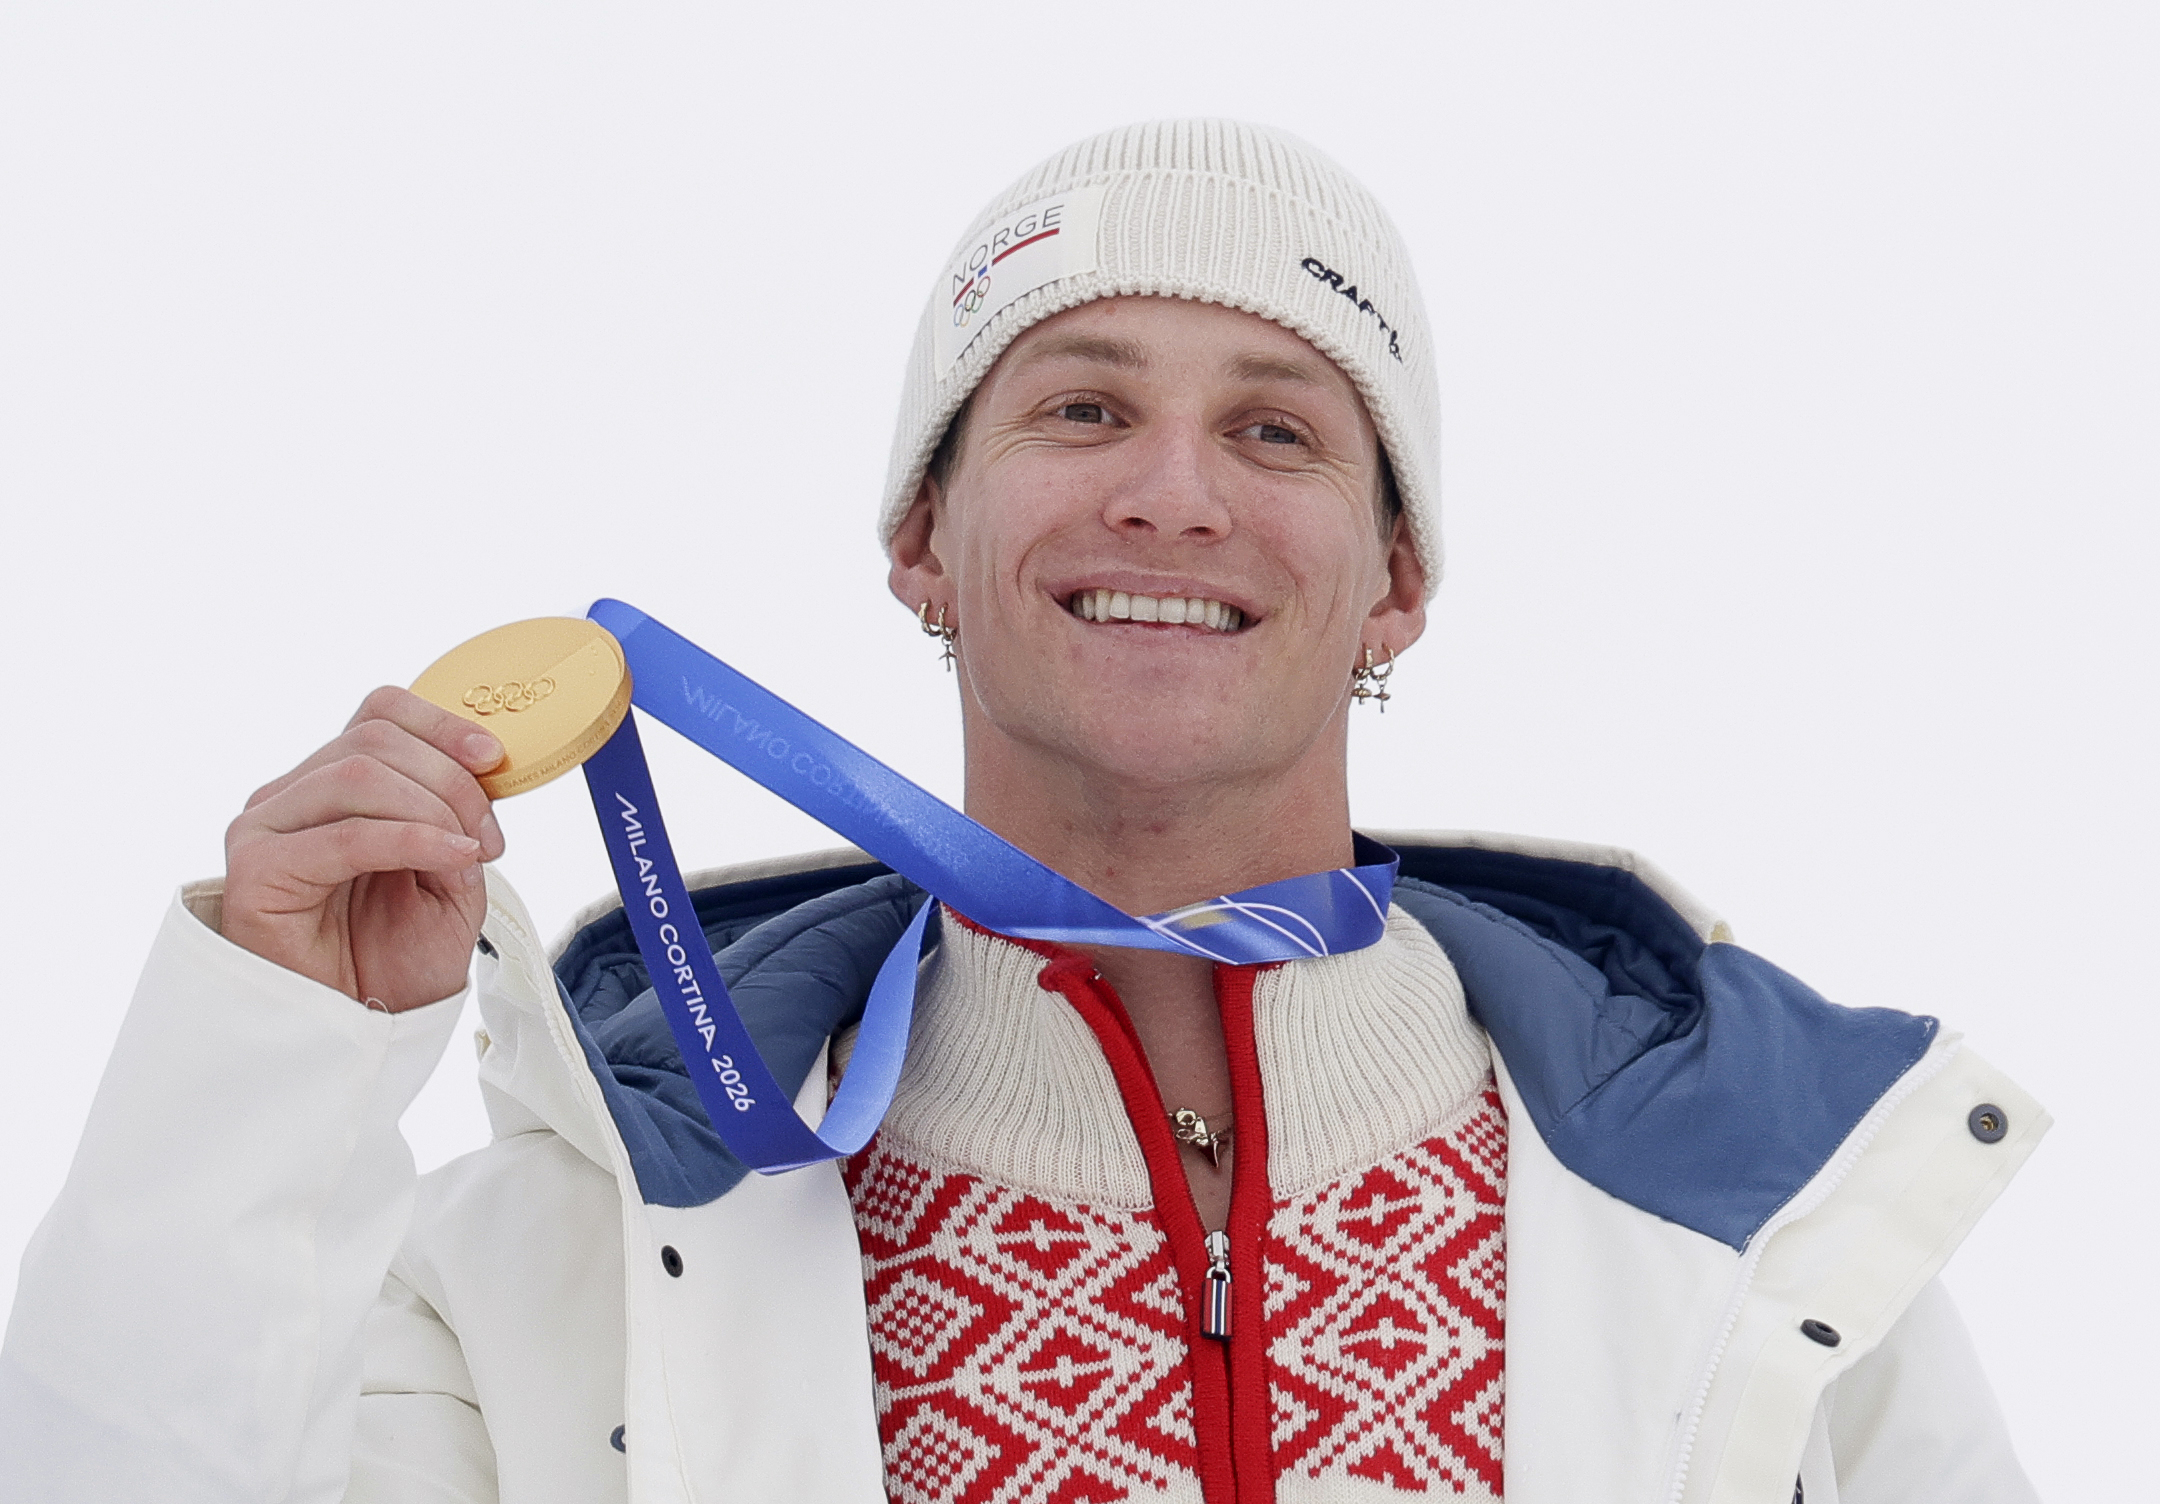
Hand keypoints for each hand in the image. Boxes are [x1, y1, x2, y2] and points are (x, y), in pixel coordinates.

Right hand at [222, 687, 507, 1011]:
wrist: (356, 1032)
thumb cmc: (393, 960)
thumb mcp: (449, 879)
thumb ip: (458, 822)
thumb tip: (480, 776)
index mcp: (334, 785)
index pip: (380, 714)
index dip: (442, 725)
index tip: (495, 758)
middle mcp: (291, 796)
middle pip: (376, 740)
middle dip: (452, 781)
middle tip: (490, 837)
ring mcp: (265, 828)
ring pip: (360, 774)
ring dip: (435, 810)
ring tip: (470, 855)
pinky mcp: (257, 869)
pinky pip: (347, 834)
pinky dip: (412, 839)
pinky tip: (451, 859)